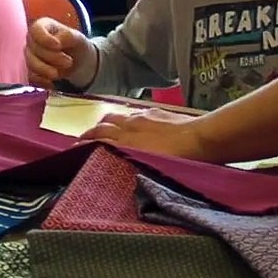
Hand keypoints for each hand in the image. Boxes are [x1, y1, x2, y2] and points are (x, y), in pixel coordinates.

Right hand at [25, 17, 94, 88]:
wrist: (79, 63)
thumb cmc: (76, 45)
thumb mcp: (77, 37)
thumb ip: (66, 36)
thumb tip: (56, 41)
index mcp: (43, 26)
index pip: (35, 30)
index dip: (45, 39)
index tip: (58, 46)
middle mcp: (33, 40)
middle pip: (33, 49)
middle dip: (51, 58)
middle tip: (68, 62)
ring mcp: (30, 56)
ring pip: (31, 64)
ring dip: (47, 71)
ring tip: (61, 73)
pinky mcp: (31, 71)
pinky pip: (31, 77)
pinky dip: (43, 81)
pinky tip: (53, 82)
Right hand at [79, 107, 206, 158]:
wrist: (202, 138)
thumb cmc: (178, 159)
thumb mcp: (149, 165)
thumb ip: (129, 162)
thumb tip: (114, 164)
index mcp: (127, 139)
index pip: (98, 137)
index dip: (85, 141)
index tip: (75, 147)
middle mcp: (130, 124)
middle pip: (104, 123)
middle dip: (92, 130)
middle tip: (85, 139)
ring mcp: (143, 116)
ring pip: (117, 116)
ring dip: (106, 123)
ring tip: (103, 130)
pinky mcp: (156, 113)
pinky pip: (133, 113)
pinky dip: (125, 119)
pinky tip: (130, 124)